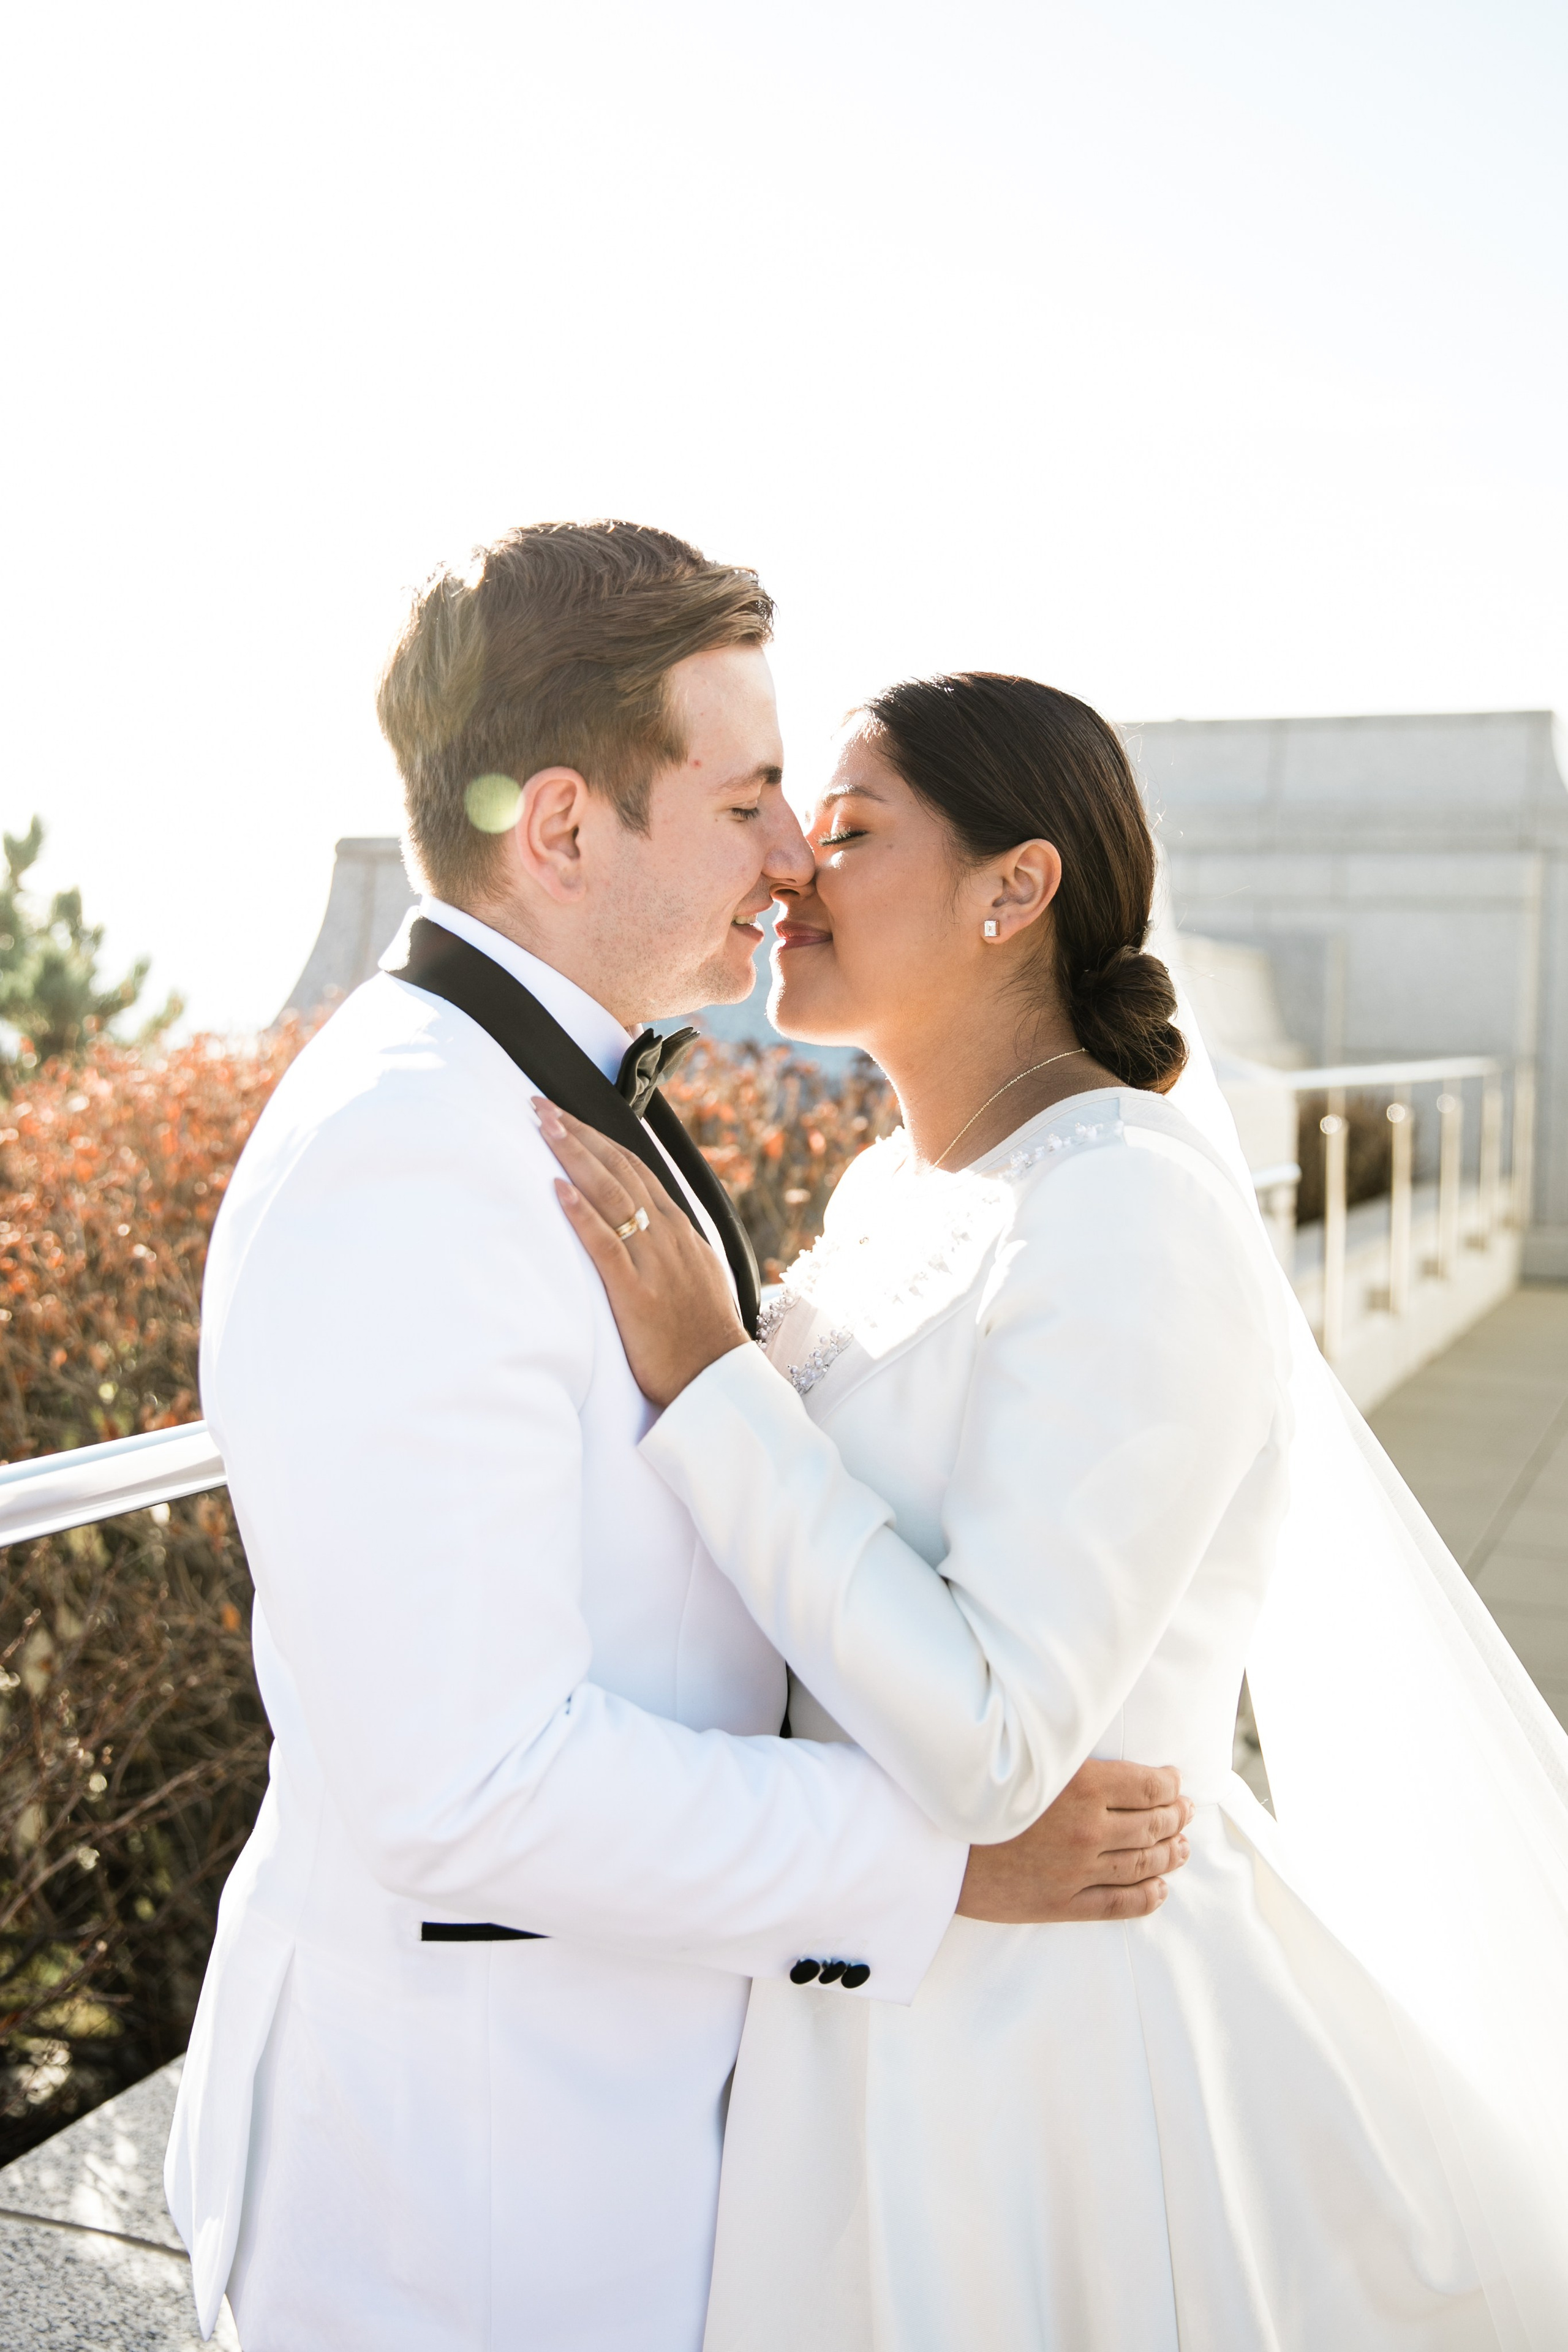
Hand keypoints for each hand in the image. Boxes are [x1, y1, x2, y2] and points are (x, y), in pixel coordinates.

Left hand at [536, 1100, 749, 1406]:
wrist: (716, 1379)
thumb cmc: (698, 1335)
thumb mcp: (692, 1275)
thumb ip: (667, 1245)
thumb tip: (644, 1224)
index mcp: (679, 1229)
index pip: (635, 1169)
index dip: (598, 1139)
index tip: (567, 1116)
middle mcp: (668, 1236)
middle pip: (619, 1170)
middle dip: (579, 1134)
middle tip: (541, 1106)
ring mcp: (653, 1262)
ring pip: (612, 1196)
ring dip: (575, 1157)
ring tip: (544, 1127)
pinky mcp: (636, 1294)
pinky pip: (607, 1245)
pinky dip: (582, 1214)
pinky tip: (558, 1189)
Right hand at [956, 1761, 1192, 1922]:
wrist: (928, 1844)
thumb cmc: (971, 1792)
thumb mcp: (1021, 1759)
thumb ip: (1066, 1756)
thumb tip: (1102, 1752)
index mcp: (1079, 1786)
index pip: (1147, 1786)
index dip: (1169, 1784)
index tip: (1174, 1780)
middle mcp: (1086, 1829)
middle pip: (1153, 1825)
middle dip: (1176, 1817)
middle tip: (1186, 1812)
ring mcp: (1076, 1871)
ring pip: (1143, 1864)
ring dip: (1170, 1853)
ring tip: (1182, 1847)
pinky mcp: (1062, 1903)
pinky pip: (1120, 1904)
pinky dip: (1148, 1896)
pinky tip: (1160, 1888)